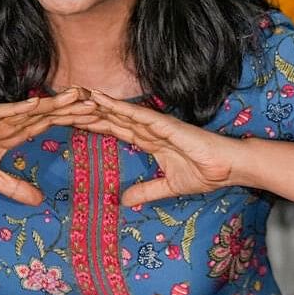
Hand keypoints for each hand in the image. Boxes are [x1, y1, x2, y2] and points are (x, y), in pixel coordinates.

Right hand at [0, 87, 97, 204]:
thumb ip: (14, 187)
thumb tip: (38, 201)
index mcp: (13, 134)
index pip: (48, 125)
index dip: (71, 121)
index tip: (96, 118)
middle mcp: (7, 123)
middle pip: (45, 114)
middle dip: (71, 108)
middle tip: (99, 102)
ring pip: (28, 110)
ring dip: (52, 104)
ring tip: (76, 98)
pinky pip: (0, 113)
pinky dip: (18, 108)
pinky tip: (36, 104)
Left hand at [77, 90, 236, 205]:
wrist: (230, 167)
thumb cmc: (206, 172)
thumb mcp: (169, 187)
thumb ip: (147, 191)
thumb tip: (124, 201)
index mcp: (149, 141)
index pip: (115, 130)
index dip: (93, 124)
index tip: (71, 119)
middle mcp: (149, 129)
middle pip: (112, 118)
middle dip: (89, 110)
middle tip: (63, 100)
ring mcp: (157, 125)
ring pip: (121, 112)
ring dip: (98, 104)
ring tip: (76, 93)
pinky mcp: (167, 125)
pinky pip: (139, 116)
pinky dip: (120, 108)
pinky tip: (103, 101)